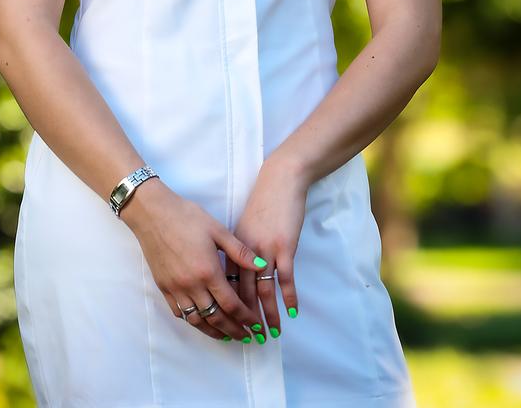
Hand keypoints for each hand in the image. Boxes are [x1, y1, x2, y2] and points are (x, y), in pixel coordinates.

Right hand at [121, 177, 267, 342]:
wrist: (153, 213)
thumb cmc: (187, 217)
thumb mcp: (217, 230)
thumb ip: (240, 252)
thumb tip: (262, 266)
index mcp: (208, 271)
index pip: (231, 304)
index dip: (246, 318)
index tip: (256, 325)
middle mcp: (192, 285)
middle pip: (216, 317)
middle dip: (233, 330)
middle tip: (245, 336)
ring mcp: (176, 288)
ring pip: (197, 320)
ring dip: (214, 331)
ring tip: (226, 335)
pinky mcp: (163, 287)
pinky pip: (179, 313)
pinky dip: (193, 321)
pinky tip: (201, 321)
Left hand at [224, 154, 307, 340]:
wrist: (279, 181)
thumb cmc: (262, 203)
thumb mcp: (242, 226)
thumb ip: (235, 250)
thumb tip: (233, 274)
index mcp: (232, 248)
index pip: (228, 285)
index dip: (229, 308)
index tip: (230, 326)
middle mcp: (246, 252)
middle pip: (244, 292)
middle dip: (247, 319)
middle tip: (250, 339)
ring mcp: (265, 250)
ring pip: (264, 289)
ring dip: (269, 314)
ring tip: (272, 332)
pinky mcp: (284, 246)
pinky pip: (286, 277)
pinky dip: (289, 296)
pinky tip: (292, 311)